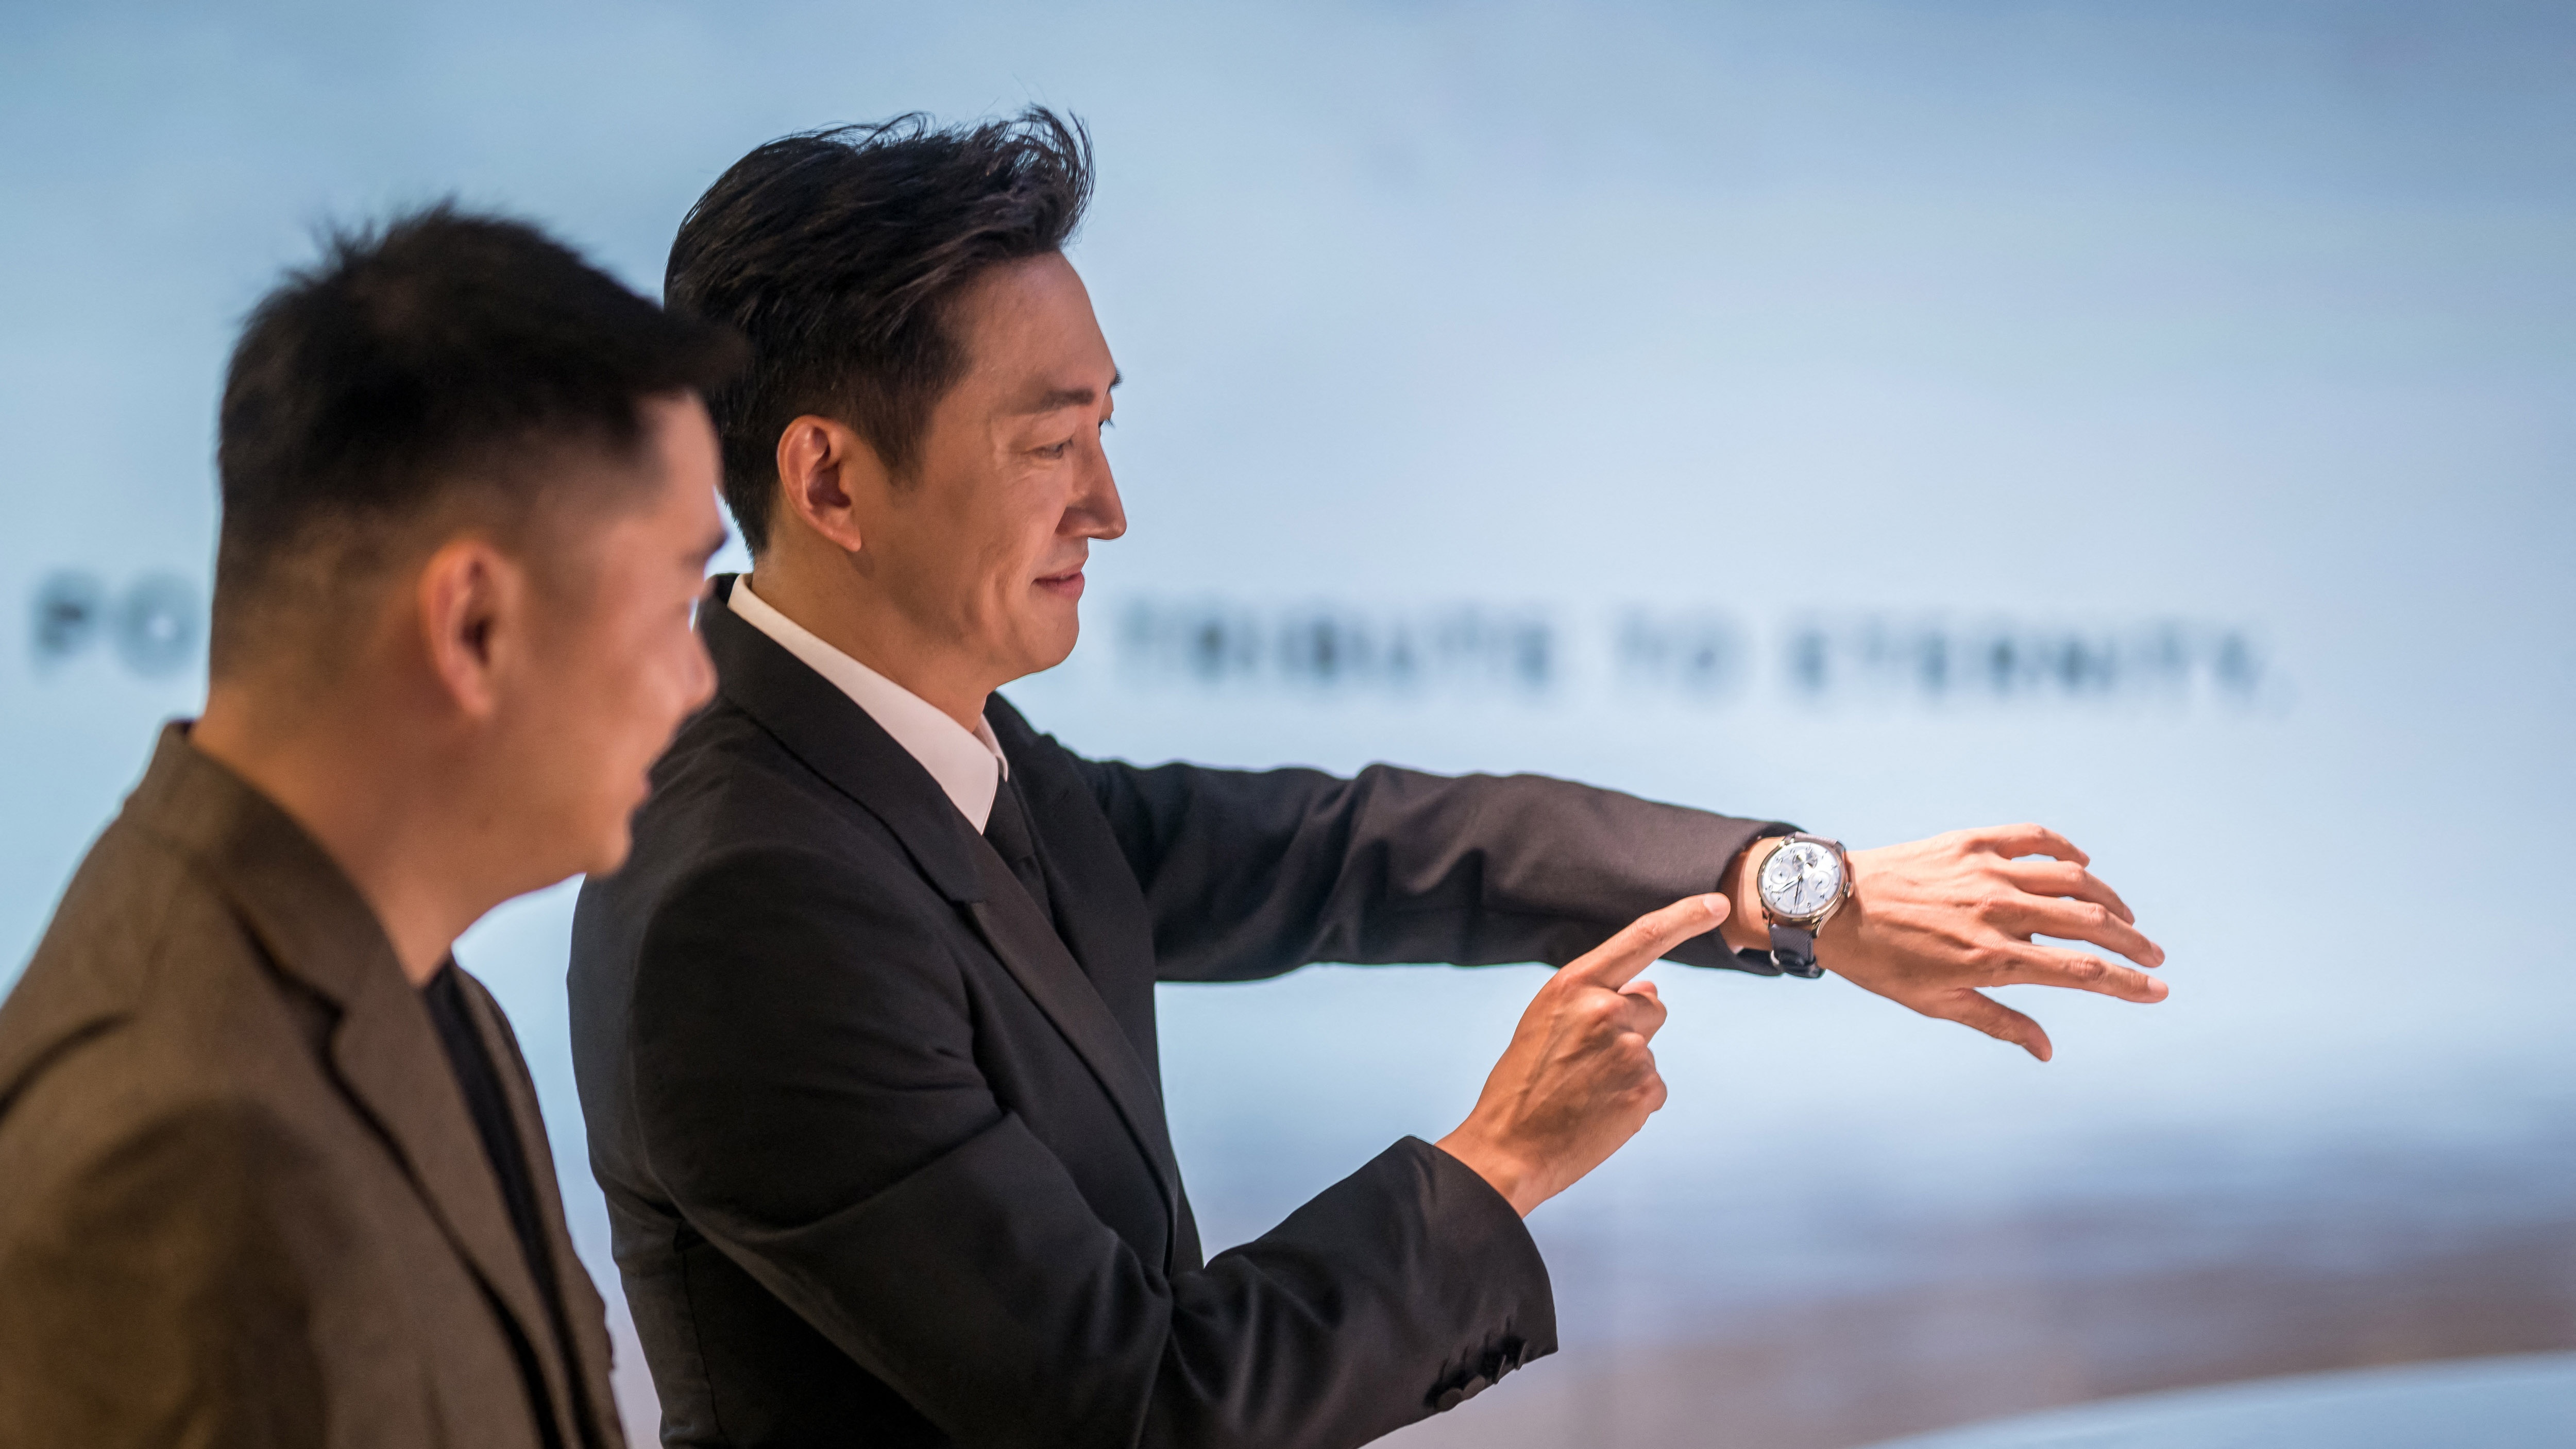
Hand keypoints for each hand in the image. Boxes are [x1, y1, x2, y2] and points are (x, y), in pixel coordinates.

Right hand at [1436, 894, 1724, 1215]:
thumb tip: (1650, 989)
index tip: (1716, 904)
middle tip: (1586, 1062)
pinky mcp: (1645, 1088)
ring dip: (1628, 1067)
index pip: (1642, 938)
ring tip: (1585, 1090)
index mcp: (1574, 985)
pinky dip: (1632, 1098)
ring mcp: (1629, 1049)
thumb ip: (1595, 997)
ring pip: (1650, 1047)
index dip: (1684, 917)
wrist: (1508, 1148)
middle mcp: (1605, 1009)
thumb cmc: (1522, 1084)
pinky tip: (1599, 1111)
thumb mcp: (1547, 1022)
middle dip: (1631, 1028)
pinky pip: (1654, 1085)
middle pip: (1651, 1006)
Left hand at [1799, 824, 2166, 1060]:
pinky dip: (2066, 849)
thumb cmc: (1882, 962)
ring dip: (2109, 899)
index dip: (2128, 984)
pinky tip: (2081, 864)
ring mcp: (1987, 871)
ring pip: (2073, 879)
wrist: (1831, 905)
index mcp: (1993, 958)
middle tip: (2155, 955)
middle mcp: (1999, 911)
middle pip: (2091, 924)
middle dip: (2133, 943)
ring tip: (2124, 918)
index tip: (2160, 990)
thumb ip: (1999, 1023)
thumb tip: (2046, 1051)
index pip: (2082, 972)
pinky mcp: (1972, 841)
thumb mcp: (1936, 1003)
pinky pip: (2035, 838)